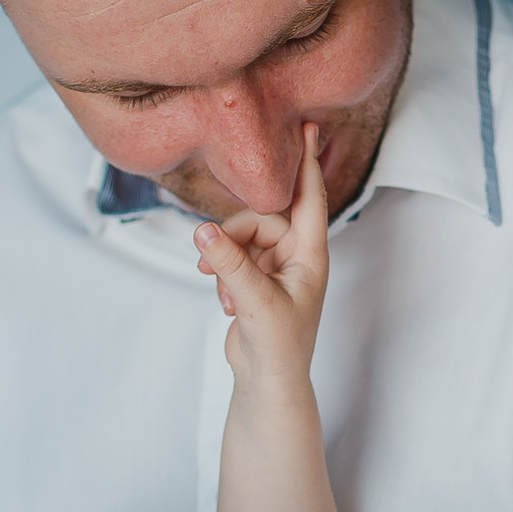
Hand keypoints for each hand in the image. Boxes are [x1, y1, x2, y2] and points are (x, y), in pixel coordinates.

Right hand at [192, 123, 328, 385]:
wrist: (268, 384)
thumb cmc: (279, 348)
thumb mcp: (254, 302)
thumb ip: (229, 264)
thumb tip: (202, 231)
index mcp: (310, 256)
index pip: (309, 198)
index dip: (308, 162)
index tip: (310, 127)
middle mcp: (296, 257)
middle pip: (260, 219)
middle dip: (235, 237)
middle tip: (215, 262)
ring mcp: (276, 269)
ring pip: (242, 239)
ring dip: (227, 262)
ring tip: (225, 295)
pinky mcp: (256, 281)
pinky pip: (233, 258)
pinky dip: (224, 276)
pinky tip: (225, 303)